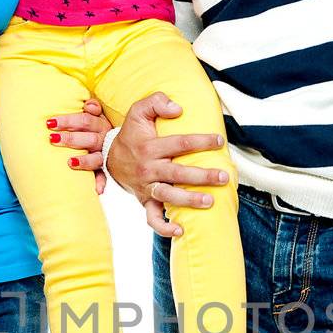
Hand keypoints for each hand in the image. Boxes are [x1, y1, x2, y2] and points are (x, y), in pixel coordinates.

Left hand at [45, 98, 111, 195]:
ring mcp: (106, 154)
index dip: (68, 120)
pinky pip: (104, 175)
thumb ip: (93, 107)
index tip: (50, 123)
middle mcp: (105, 138)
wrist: (131, 137)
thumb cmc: (100, 124)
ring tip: (69, 162)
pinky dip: (100, 182)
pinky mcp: (108, 167)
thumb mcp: (99, 113)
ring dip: (83, 160)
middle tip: (52, 139)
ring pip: (95, 157)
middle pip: (88, 137)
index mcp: (101, 123)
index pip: (85, 120)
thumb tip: (89, 105)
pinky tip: (97, 190)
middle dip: (70, 138)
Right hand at [105, 92, 228, 238]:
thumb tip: (178, 109)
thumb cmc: (132, 133)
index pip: (179, 143)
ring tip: (210, 201)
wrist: (109, 158)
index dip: (201, 141)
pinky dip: (164, 227)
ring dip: (189, 200)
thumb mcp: (138, 111)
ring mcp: (147, 187)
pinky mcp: (145, 201)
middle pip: (177, 173)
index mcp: (150, 147)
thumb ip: (156, 102)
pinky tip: (180, 231)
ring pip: (168, 196)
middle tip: (224, 177)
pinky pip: (152, 218)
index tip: (219, 140)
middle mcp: (148, 169)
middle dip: (202, 176)